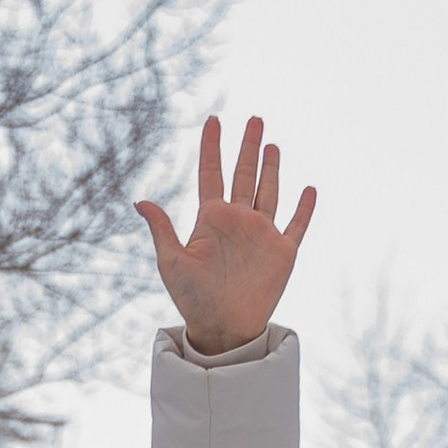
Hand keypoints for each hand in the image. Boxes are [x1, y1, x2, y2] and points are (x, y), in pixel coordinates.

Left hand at [137, 114, 316, 354]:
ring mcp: (261, 234)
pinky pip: (296, 224)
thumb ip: (161, 229)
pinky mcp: (282, 252)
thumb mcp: (172, 262)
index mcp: (211, 219)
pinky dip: (304, 207)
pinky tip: (308, 189)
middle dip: (248, 146)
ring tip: (271, 144)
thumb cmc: (192, 299)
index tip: (213, 120)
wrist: (222, 328)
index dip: (212, 146)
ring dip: (271, 168)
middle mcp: (237, 221)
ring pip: (268, 191)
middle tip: (254, 118)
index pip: (211, 172)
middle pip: (243, 174)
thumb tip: (139, 200)